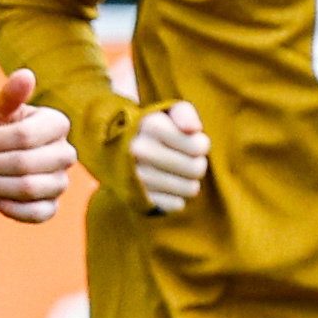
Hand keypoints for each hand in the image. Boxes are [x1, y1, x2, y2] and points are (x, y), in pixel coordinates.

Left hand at [0, 69, 73, 221]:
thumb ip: (10, 95)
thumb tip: (25, 74)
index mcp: (58, 124)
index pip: (25, 136)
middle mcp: (67, 154)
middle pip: (25, 163)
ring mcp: (61, 183)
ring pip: (29, 188)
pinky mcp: (52, 207)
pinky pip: (34, 213)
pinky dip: (9, 206)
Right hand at [127, 99, 208, 214]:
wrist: (115, 151)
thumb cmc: (154, 129)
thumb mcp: (168, 113)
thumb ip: (185, 114)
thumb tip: (194, 129)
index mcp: (151, 126)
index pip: (199, 146)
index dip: (201, 144)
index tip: (192, 141)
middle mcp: (140, 150)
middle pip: (197, 168)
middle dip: (198, 163)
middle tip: (187, 159)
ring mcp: (138, 176)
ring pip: (190, 189)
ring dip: (189, 181)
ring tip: (178, 172)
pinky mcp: (138, 198)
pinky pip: (177, 204)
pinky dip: (177, 197)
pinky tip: (168, 187)